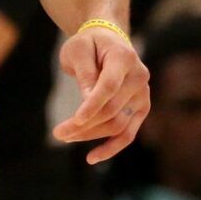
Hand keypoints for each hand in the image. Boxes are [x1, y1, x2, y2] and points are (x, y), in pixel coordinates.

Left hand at [53, 23, 150, 163]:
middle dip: (84, 124)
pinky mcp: (141, 108)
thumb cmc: (87, 44)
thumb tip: (88, 100)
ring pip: (118, 124)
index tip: (75, 120)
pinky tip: (92, 158)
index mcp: (124, 58)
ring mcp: (143, 94)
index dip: (92, 105)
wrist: (107, 41)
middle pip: (112, 109)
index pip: (109, 86)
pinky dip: (112, 147)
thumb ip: (85, 72)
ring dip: (91, 135)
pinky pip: (128, 133)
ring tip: (64, 136)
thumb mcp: (77, 50)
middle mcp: (139, 77)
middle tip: (58, 132)